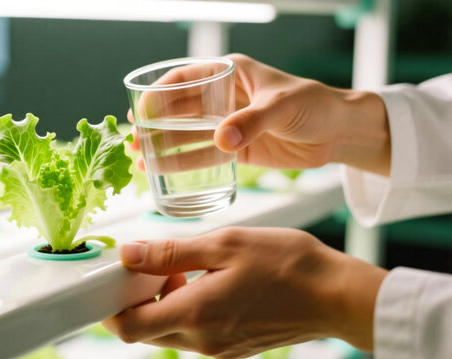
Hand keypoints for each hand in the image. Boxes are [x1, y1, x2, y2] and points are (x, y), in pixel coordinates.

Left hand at [103, 227, 387, 358]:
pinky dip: (186, 309)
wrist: (335, 295)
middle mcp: (202, 341)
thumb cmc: (285, 264)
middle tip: (153, 264)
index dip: (112, 307)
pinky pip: (193, 332)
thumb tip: (129, 255)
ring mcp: (218, 349)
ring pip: (169, 330)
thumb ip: (171, 253)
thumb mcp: (224, 245)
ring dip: (164, 302)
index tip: (116, 279)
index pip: (129, 328)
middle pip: (145, 330)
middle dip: (139, 299)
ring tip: (186, 268)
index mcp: (195, 314)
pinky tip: (207, 281)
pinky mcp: (231, 348)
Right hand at [129, 54, 390, 175]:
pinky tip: (164, 171)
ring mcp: (228, 124)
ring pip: (187, 134)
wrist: (339, 132)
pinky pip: (204, 155)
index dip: (158, 93)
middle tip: (134, 140)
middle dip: (154, 124)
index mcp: (230, 74)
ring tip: (141, 159)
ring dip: (163, 146)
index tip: (140, 110)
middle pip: (179, 110)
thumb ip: (253, 122)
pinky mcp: (236, 148)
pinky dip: (183, 163)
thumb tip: (221, 140)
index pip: (185, 78)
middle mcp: (223, 98)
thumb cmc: (315, 105)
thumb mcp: (282, 107)